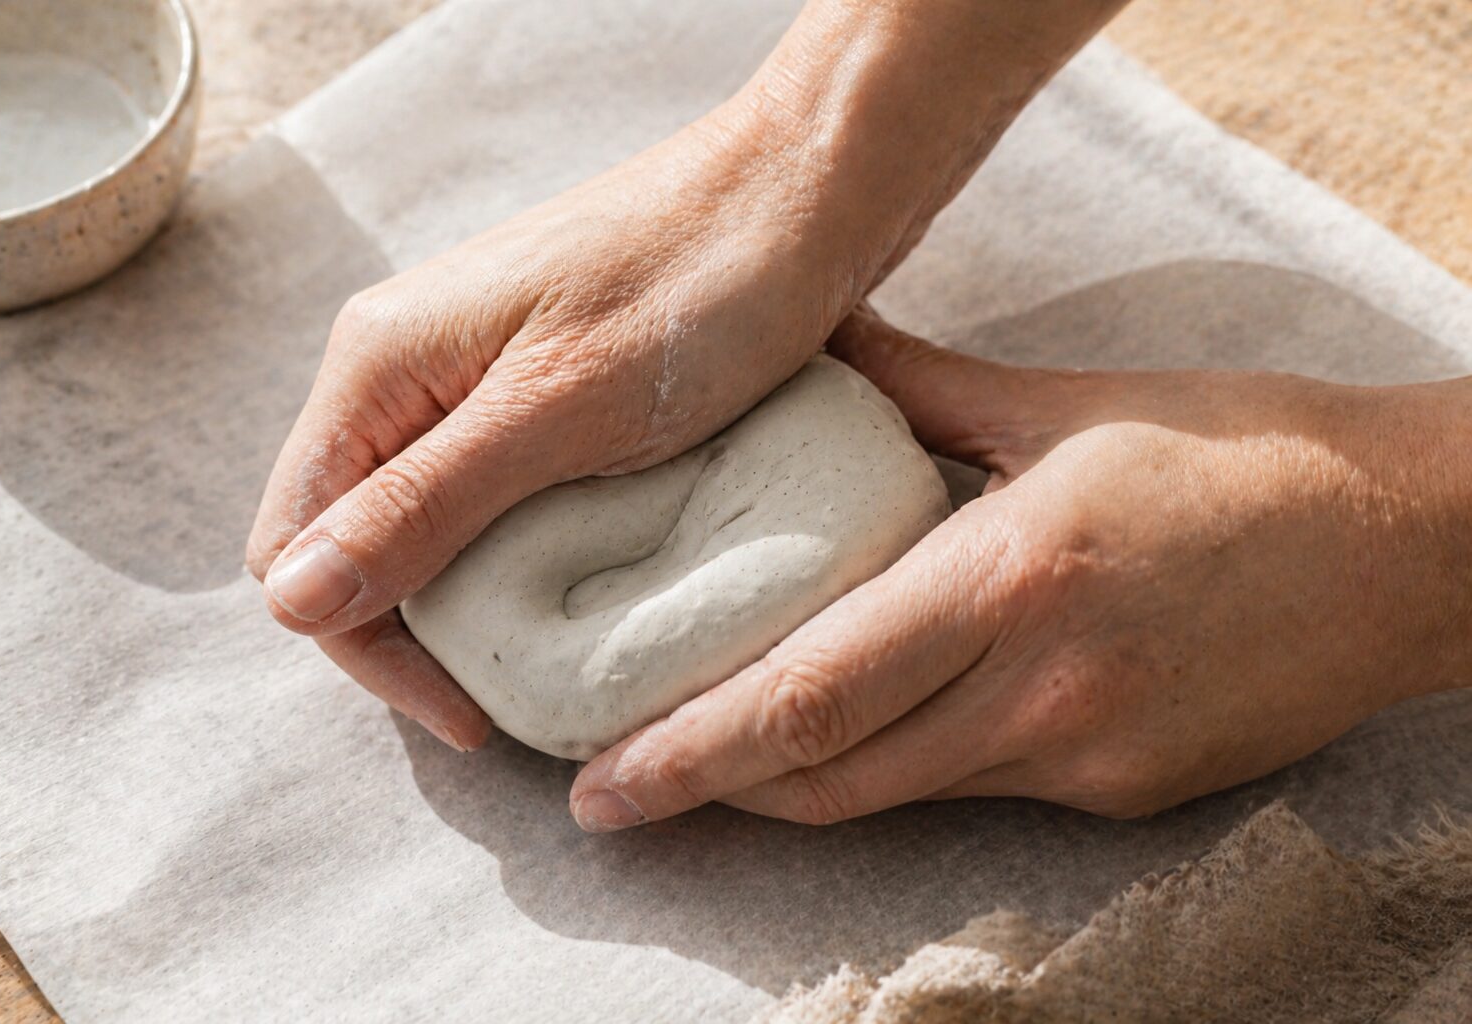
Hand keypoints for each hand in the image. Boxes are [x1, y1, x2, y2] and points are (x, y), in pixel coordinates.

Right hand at [246, 1, 1126, 748]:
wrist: (808, 189)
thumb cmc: (698, 285)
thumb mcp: (558, 412)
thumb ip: (422, 505)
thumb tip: (290, 604)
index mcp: (378, 365)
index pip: (296, 548)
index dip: (368, 649)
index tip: (475, 714)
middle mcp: (401, 365)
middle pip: (348, 538)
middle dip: (412, 631)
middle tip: (515, 697)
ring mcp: (467, 370)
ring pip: (417, 520)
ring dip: (467, 600)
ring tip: (552, 655)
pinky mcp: (533, 380)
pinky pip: (483, 490)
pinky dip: (514, 553)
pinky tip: (578, 581)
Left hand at [569, 307, 1471, 827]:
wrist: (1408, 545)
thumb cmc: (1240, 452)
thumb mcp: (1067, 403)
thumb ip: (919, 387)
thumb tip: (819, 345)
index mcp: (1012, 575)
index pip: (811, 690)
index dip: (691, 747)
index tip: (603, 776)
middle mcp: (1040, 688)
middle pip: (830, 773)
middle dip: (705, 791)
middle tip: (609, 797)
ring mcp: (1085, 754)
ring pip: (893, 797)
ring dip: (785, 793)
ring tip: (700, 775)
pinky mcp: (1122, 791)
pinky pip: (973, 792)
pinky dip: (891, 775)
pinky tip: (850, 745)